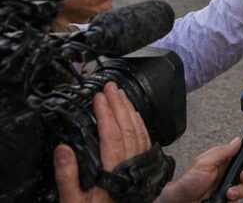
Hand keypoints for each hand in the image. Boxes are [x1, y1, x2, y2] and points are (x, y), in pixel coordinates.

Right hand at [55, 81, 150, 202]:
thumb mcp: (73, 201)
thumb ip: (67, 176)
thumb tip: (62, 148)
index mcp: (113, 172)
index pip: (111, 135)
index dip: (106, 113)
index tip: (98, 96)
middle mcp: (130, 166)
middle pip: (127, 128)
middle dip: (118, 104)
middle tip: (110, 86)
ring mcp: (139, 166)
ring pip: (138, 131)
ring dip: (129, 110)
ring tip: (120, 93)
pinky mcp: (143, 168)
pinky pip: (145, 140)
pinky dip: (140, 123)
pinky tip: (134, 113)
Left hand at [155, 138, 242, 202]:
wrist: (181, 202)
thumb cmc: (187, 182)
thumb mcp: (204, 163)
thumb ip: (222, 152)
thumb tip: (237, 141)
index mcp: (222, 160)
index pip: (241, 154)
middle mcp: (226, 172)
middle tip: (242, 176)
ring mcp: (227, 186)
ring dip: (240, 189)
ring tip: (229, 193)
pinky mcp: (226, 198)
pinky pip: (238, 199)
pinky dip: (234, 199)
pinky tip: (226, 199)